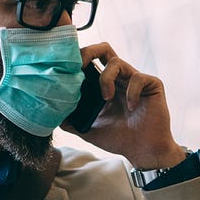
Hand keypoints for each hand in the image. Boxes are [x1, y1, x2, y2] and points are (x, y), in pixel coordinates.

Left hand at [67, 42, 186, 169]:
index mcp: (103, 84)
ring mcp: (134, 79)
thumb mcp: (87, 128)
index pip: (89, 61)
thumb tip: (48, 112)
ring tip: (107, 98)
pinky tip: (132, 107)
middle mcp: (118, 78)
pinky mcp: (151, 84)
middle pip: (102, 49)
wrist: (142, 151)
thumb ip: (70, 119)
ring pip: (116, 61)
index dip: (77, 60)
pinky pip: (138, 78)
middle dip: (88, 52)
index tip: (65, 70)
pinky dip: (131, 92)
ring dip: (106, 79)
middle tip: (80, 67)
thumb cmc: (117, 138)